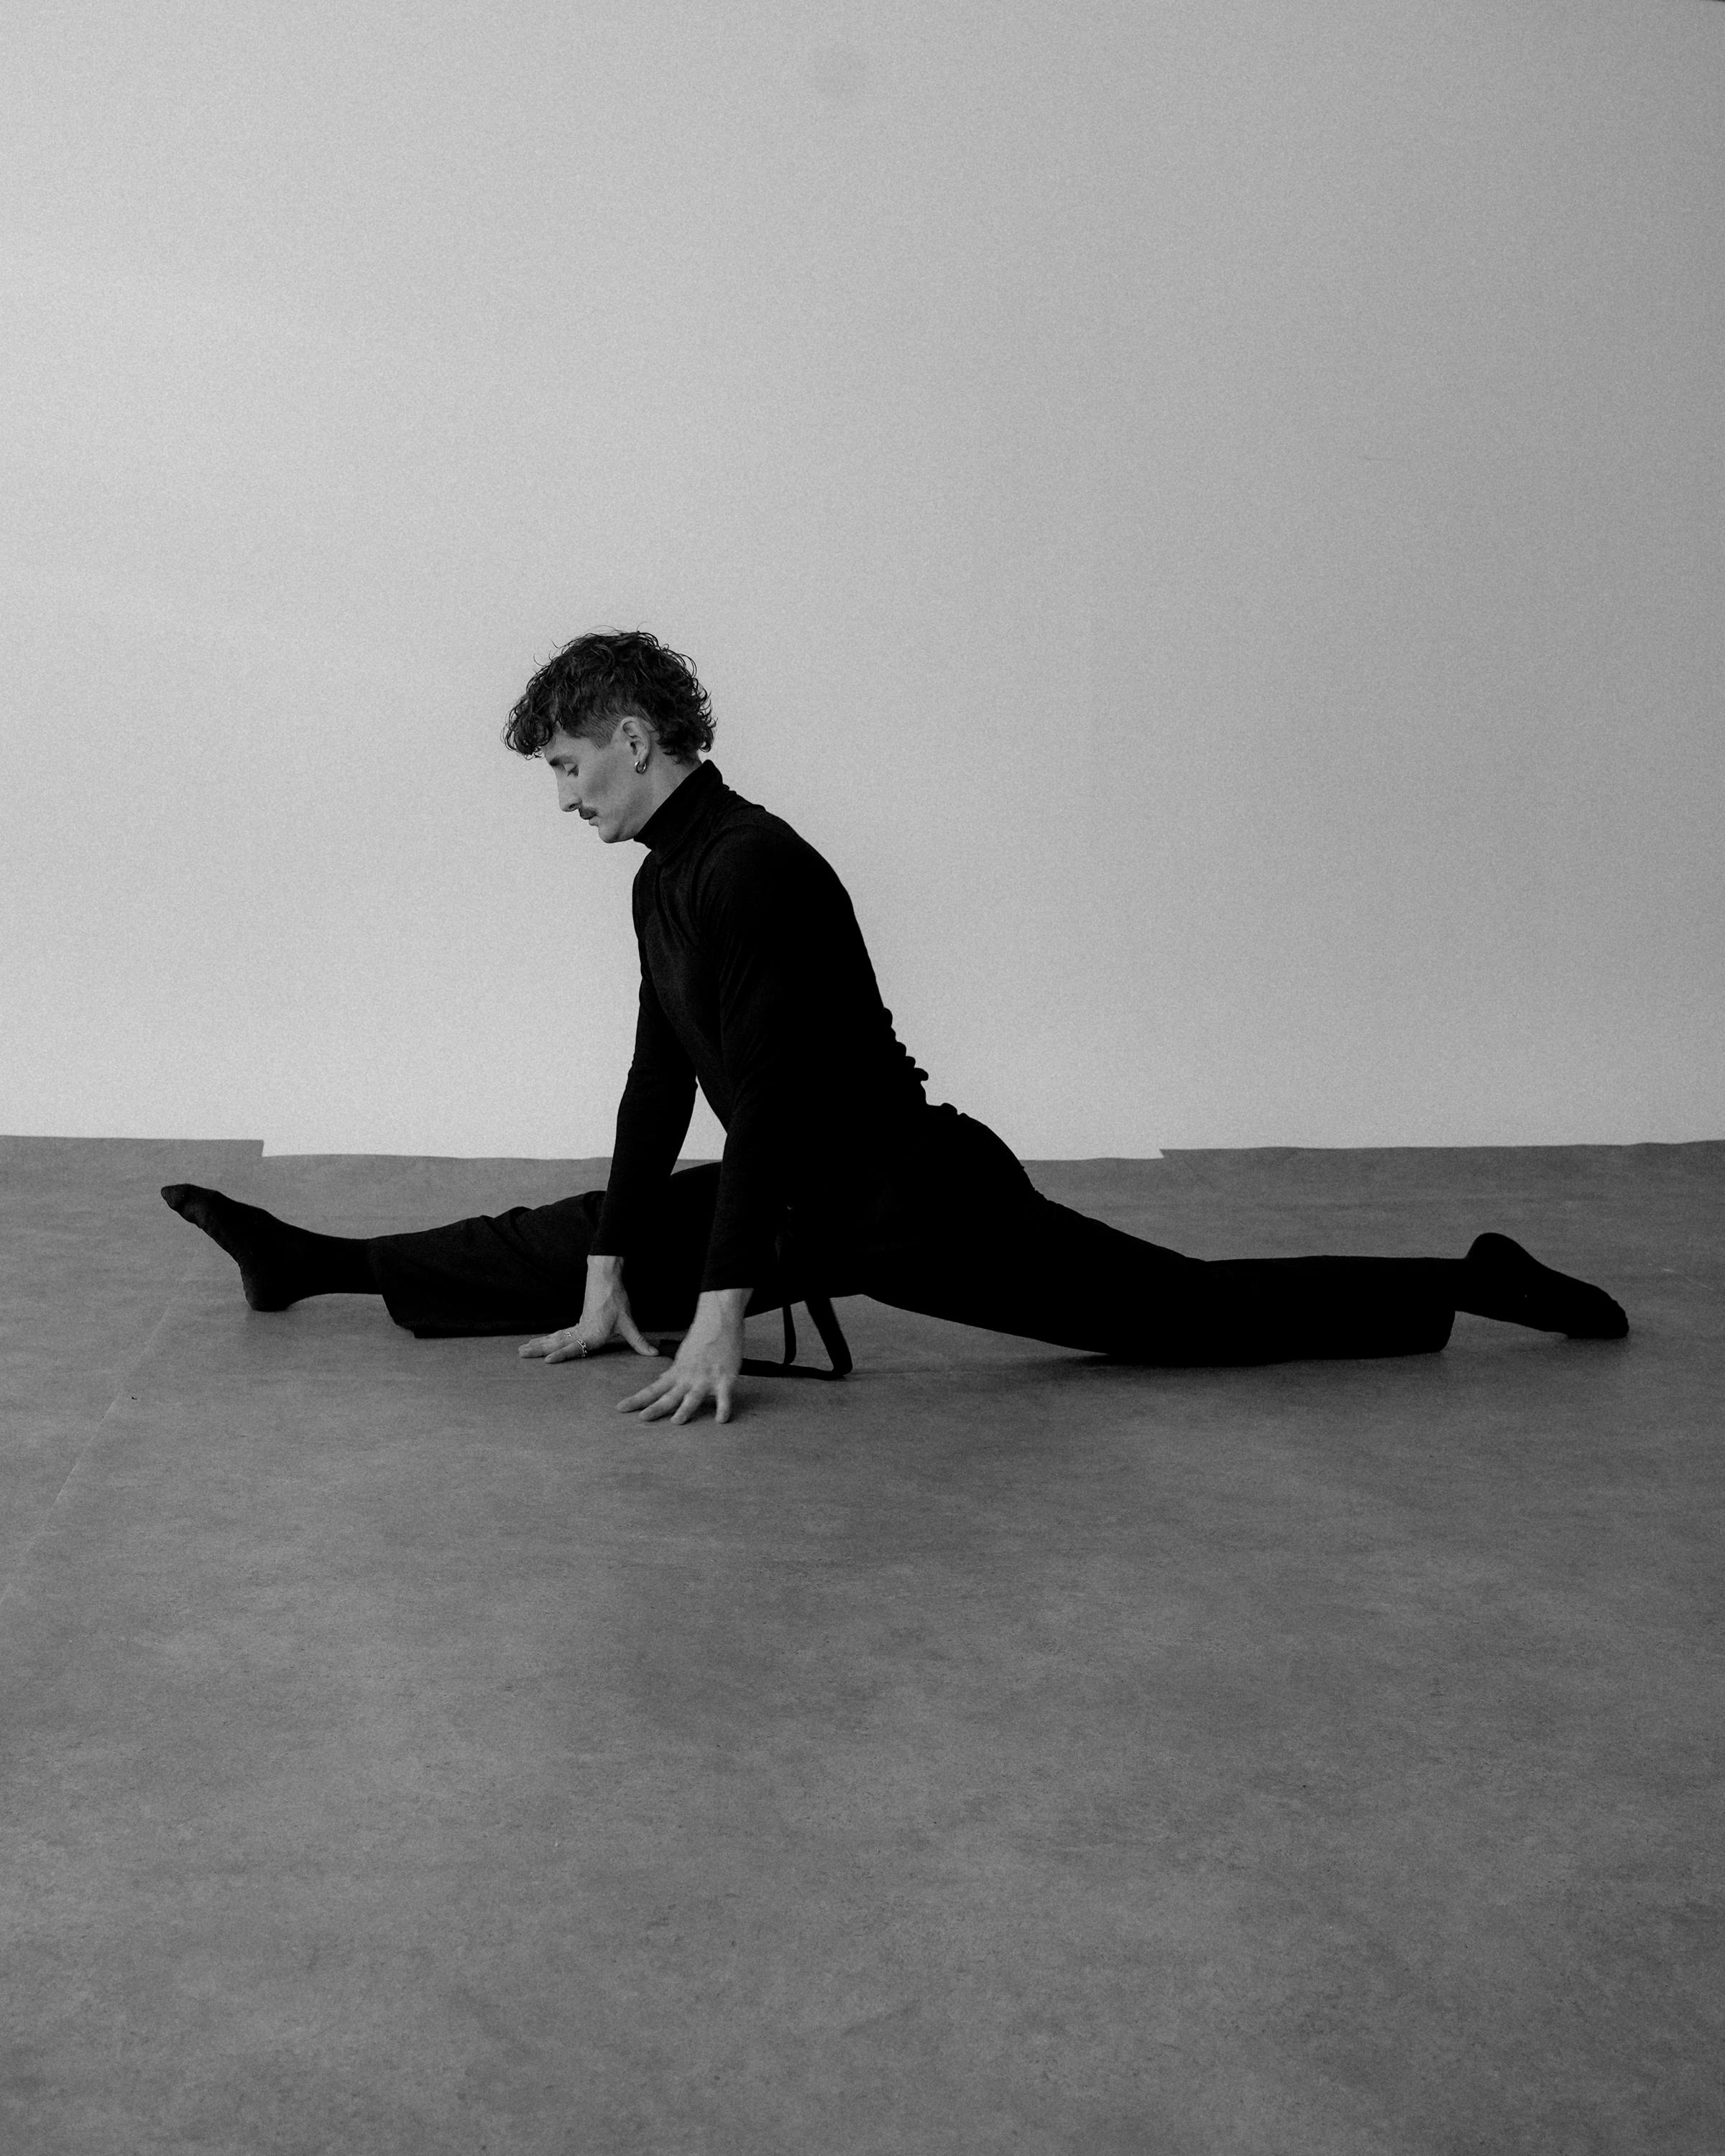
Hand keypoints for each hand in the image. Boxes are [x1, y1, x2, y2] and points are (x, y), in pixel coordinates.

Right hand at [518, 1270, 659, 1363]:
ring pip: (554, 1337)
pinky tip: (538, 1342)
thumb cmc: (617, 1300)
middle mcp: (582, 1331)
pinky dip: (546, 1338)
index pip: (575, 1347)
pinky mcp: (577, 1323)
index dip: (561, 1354)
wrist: (606, 1278)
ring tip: (521, 1349)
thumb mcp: (629, 1323)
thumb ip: (639, 1342)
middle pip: (557, 1342)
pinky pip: (559, 1333)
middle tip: (521, 1354)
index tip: (547, 1360)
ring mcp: (577, 1327)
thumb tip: (654, 1354)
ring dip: (538, 1343)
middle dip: (539, 1349)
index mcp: (593, 1334)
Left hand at [616, 1291, 746, 1424]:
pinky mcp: (725, 1379)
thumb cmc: (702, 1335)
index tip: (621, 1408)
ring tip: (676, 1421)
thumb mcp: (683, 1355)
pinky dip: (723, 1409)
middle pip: (669, 1396)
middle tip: (643, 1418)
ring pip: (693, 1397)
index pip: (653, 1389)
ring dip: (684, 1410)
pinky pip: (724, 1398)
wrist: (719, 1318)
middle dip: (655, 1408)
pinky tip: (721, 1420)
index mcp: (677, 1372)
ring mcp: (706, 1378)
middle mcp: (688, 1377)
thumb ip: (673, 1371)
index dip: (637, 1399)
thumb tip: (661, 1380)